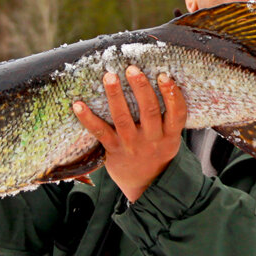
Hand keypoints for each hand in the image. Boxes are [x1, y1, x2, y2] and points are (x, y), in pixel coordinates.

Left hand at [72, 65, 187, 201]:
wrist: (146, 186)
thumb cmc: (157, 153)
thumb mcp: (171, 139)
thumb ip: (168, 118)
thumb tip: (161, 80)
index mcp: (169, 135)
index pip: (177, 113)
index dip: (172, 94)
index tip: (164, 76)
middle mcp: (152, 139)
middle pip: (150, 111)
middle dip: (141, 88)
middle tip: (132, 68)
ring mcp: (131, 144)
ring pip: (123, 118)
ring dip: (115, 95)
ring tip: (109, 76)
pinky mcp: (113, 150)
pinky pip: (100, 131)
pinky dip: (87, 118)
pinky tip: (78, 104)